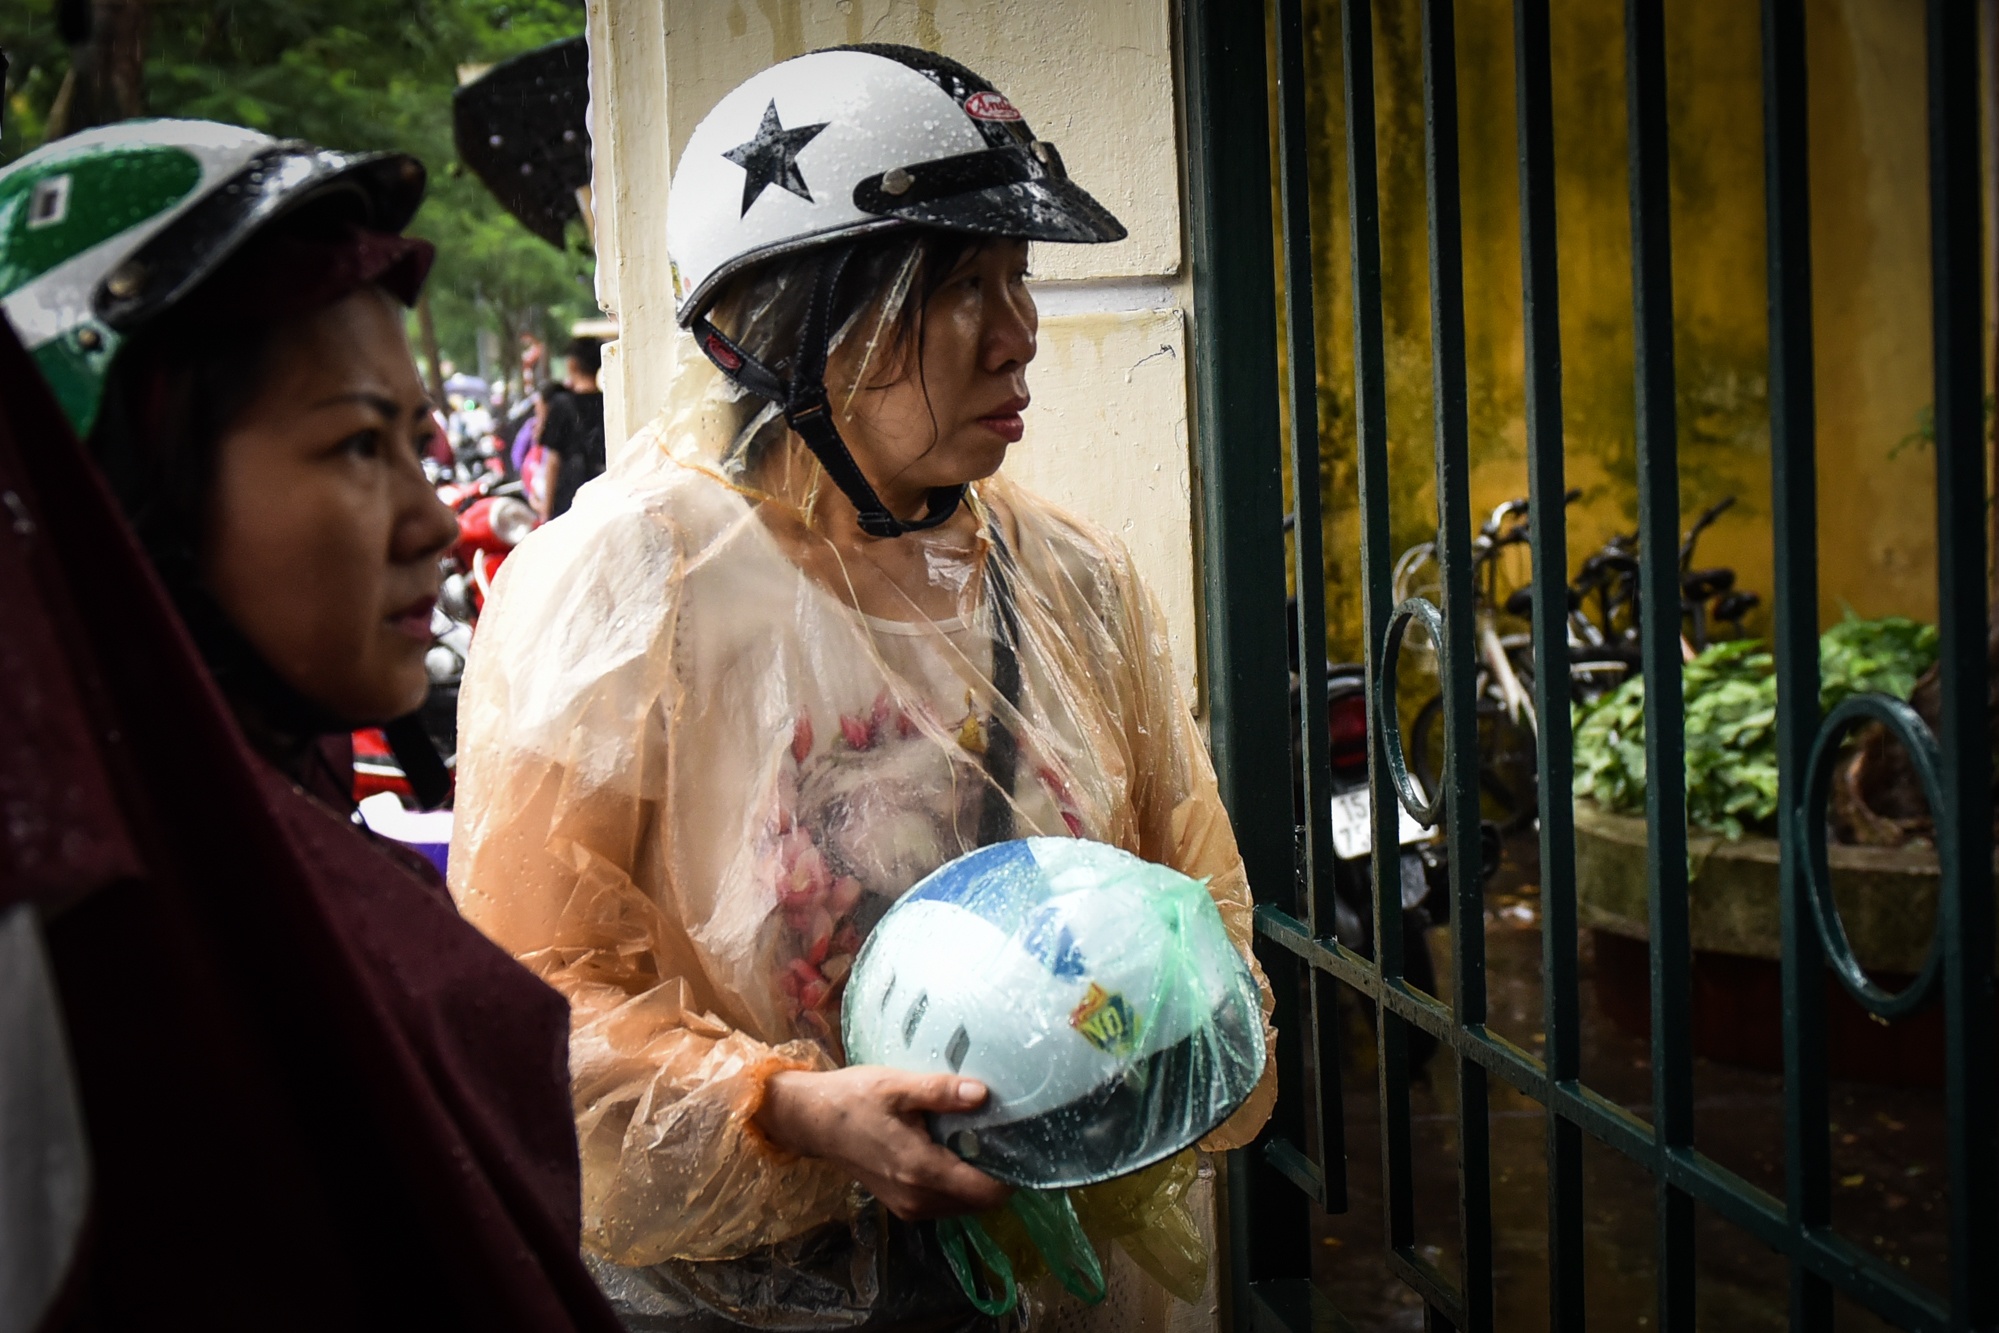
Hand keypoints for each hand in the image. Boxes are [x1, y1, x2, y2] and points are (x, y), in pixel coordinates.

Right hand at [755, 1067, 1011, 1220]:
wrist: (812, 1121)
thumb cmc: (853, 1099)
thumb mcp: (897, 1086)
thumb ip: (941, 1092)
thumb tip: (983, 1094)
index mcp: (921, 1170)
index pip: (987, 1192)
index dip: (1012, 1173)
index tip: (1023, 1143)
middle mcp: (919, 1198)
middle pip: (981, 1201)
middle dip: (997, 1174)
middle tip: (1004, 1134)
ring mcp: (909, 1206)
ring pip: (964, 1204)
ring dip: (977, 1179)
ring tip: (981, 1138)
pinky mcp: (902, 1204)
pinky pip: (945, 1202)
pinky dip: (958, 1182)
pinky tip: (956, 1149)